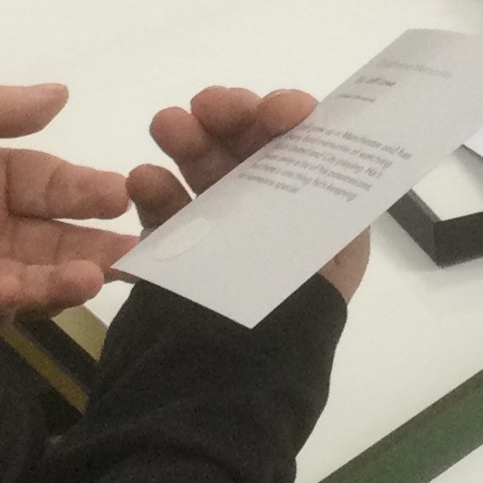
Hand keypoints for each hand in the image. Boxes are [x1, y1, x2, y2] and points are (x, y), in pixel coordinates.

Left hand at [0, 85, 135, 337]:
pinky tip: (7, 296)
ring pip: (25, 285)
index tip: (124, 196)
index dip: (85, 190)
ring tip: (84, 280)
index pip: (47, 183)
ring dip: (57, 284)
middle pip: (49, 241)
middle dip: (90, 249)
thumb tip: (63, 92)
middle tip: (131, 257)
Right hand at [127, 86, 370, 301]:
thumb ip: (331, 189)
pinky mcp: (176, 249)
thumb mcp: (338, 247)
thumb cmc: (300, 309)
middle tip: (207, 105)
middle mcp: (271, 207)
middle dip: (229, 116)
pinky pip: (164, 209)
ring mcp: (221, 226)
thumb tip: (319, 133)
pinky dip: (152, 188)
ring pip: (203, 166)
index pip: (303, 143)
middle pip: (249, 145)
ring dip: (187, 138)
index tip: (276, 112)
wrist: (243, 377)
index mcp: (316, 204)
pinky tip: (144, 177)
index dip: (289, 116)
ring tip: (166, 124)